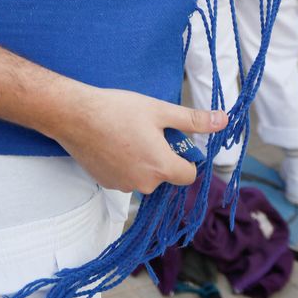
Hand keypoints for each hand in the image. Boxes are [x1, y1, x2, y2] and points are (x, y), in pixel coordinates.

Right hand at [51, 86, 226, 193]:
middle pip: (165, 175)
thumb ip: (193, 120)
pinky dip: (123, 164)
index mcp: (162, 167)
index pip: (189, 175)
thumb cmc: (117, 110)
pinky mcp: (106, 184)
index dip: (185, 157)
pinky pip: (125, 177)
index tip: (172, 139)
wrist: (74, 116)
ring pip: (144, 176)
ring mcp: (123, 186)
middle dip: (161, 157)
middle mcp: (145, 184)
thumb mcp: (159, 110)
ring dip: (142, 161)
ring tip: (125, 135)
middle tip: (146, 131)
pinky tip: (112, 143)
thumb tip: (223, 121)